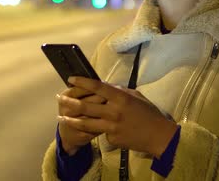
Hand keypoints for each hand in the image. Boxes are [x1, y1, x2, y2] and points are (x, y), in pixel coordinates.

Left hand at [57, 76, 178, 157]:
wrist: (159, 136)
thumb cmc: (149, 113)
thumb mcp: (136, 96)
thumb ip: (119, 91)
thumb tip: (105, 86)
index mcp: (121, 98)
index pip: (97, 87)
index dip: (82, 82)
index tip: (71, 78)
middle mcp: (114, 111)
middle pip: (86, 105)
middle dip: (70, 101)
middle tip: (59, 98)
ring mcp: (111, 127)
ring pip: (86, 123)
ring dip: (71, 120)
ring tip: (61, 117)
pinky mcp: (112, 139)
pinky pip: (101, 133)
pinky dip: (98, 130)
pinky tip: (97, 130)